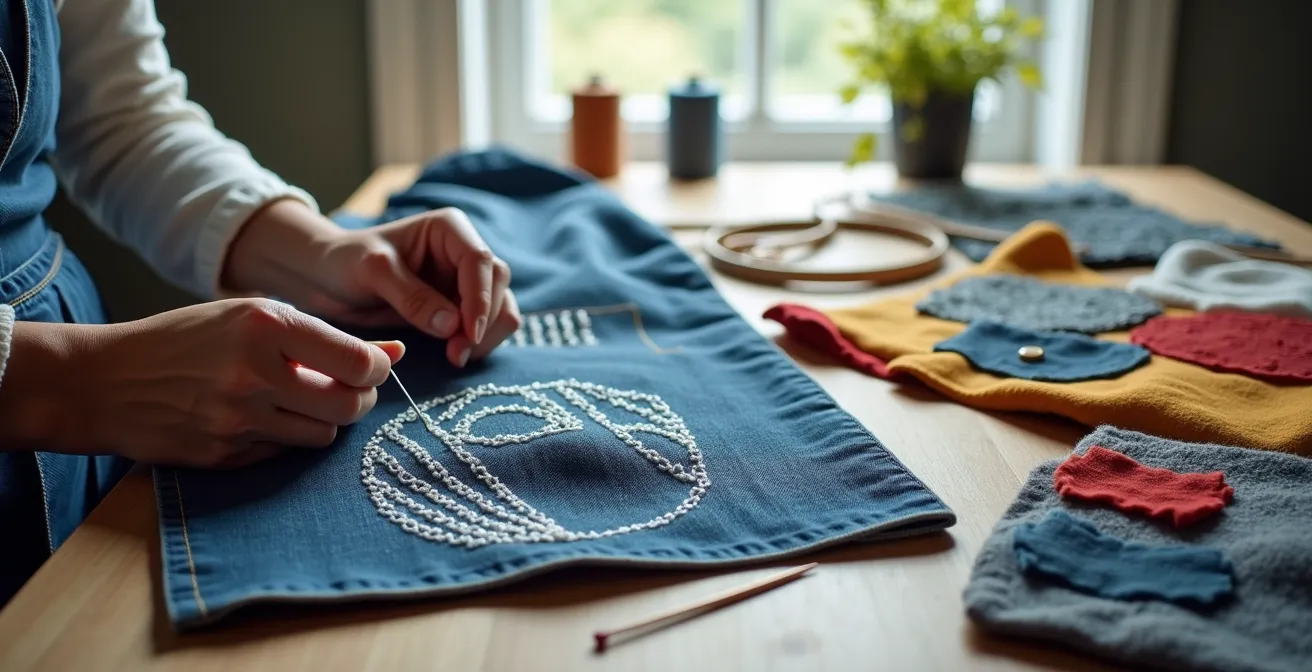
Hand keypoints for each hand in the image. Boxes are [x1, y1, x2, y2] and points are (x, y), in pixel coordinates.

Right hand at [0, 299, 403, 467]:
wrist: (105, 381)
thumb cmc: (187, 339)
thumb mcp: (253, 317)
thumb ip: (324, 335)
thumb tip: (395, 353)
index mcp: (267, 326)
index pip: (359, 361)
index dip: (375, 368)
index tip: (369, 367)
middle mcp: (255, 373)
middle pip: (351, 405)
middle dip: (358, 399)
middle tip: (344, 387)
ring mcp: (238, 420)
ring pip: (323, 434)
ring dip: (322, 419)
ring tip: (295, 400)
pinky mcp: (225, 454)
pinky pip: (285, 452)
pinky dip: (286, 437)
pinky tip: (261, 419)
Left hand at [223, 201, 520, 366]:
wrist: (325, 280)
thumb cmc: (344, 262)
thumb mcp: (373, 272)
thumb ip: (412, 296)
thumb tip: (452, 324)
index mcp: (449, 229)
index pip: (481, 261)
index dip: (481, 298)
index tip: (467, 333)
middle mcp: (463, 252)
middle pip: (499, 285)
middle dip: (484, 321)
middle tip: (456, 354)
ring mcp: (464, 281)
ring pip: (500, 307)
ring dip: (486, 335)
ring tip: (455, 358)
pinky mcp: (459, 307)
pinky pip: (485, 326)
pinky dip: (477, 343)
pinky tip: (453, 355)